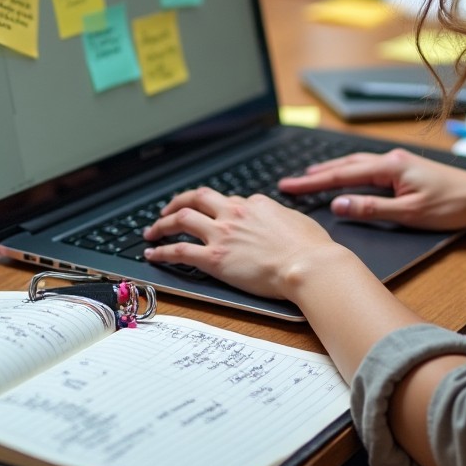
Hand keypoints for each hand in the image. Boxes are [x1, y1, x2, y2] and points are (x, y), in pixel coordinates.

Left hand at [142, 187, 360, 299]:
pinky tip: (153, 254)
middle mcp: (234, 213)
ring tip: (153, 231)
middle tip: (168, 210)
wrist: (310, 266)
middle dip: (178, 201)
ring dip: (162, 223)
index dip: (218, 209)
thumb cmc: (312, 250)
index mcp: (255, 204)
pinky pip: (179, 251)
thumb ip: (281, 218)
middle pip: (197, 198)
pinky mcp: (214, 258)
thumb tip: (280, 222)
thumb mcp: (298, 221)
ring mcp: (222, 234)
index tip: (214, 217)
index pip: (228, 201)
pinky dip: (162, 252)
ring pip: (181, 219)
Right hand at [280, 148, 465, 230]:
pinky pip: (367, 167)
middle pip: (344, 165)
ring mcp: (398, 162)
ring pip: (355, 164)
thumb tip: (339, 204)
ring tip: (308, 177)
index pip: (342, 174)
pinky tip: (343, 175)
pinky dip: (348, 171)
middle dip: (315, 174)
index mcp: (390, 167)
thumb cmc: (451, 206)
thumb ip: (371, 208)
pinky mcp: (405, 168)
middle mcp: (391, 159)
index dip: (313, 182)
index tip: (290, 187)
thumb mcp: (409, 213)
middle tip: (289, 183)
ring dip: (331, 170)